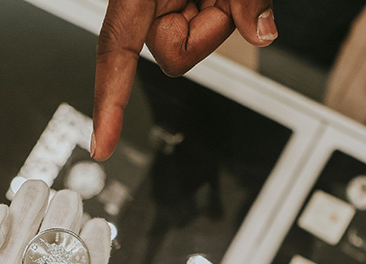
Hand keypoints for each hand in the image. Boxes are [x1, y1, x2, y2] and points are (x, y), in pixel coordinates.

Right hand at [92, 0, 277, 160]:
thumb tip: (263, 33)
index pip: (115, 52)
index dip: (108, 104)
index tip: (102, 147)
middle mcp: (141, 4)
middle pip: (173, 60)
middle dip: (207, 34)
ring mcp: (158, 7)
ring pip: (189, 49)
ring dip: (214, 18)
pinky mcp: (174, 7)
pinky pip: (197, 30)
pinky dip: (216, 13)